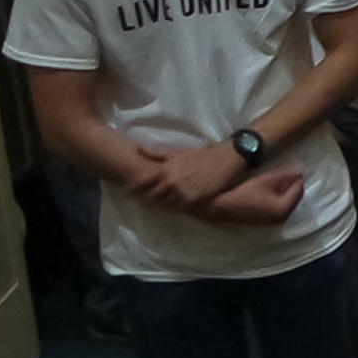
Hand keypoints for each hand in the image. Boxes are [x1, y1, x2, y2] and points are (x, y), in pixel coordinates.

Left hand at [122, 134, 246, 211]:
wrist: (230, 157)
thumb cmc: (204, 152)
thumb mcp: (179, 151)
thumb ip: (158, 152)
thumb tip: (138, 148)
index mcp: (165, 169)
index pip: (142, 184)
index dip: (133, 189)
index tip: (127, 191)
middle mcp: (171, 183)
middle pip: (152, 197)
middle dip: (147, 198)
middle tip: (144, 199)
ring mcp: (183, 194)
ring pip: (164, 205)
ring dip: (161, 204)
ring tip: (161, 203)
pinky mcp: (195, 201)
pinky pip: (179, 209)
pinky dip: (175, 208)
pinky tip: (176, 205)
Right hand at [202, 169, 310, 228]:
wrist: (218, 206)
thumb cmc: (242, 192)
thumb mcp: (265, 179)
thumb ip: (284, 175)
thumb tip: (298, 170)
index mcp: (283, 209)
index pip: (298, 190)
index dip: (297, 176)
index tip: (294, 166)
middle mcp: (279, 219)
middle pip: (292, 198)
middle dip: (291, 185)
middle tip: (287, 171)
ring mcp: (269, 222)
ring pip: (284, 203)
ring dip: (283, 191)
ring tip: (278, 178)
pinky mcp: (261, 221)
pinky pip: (275, 207)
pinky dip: (276, 198)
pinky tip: (269, 189)